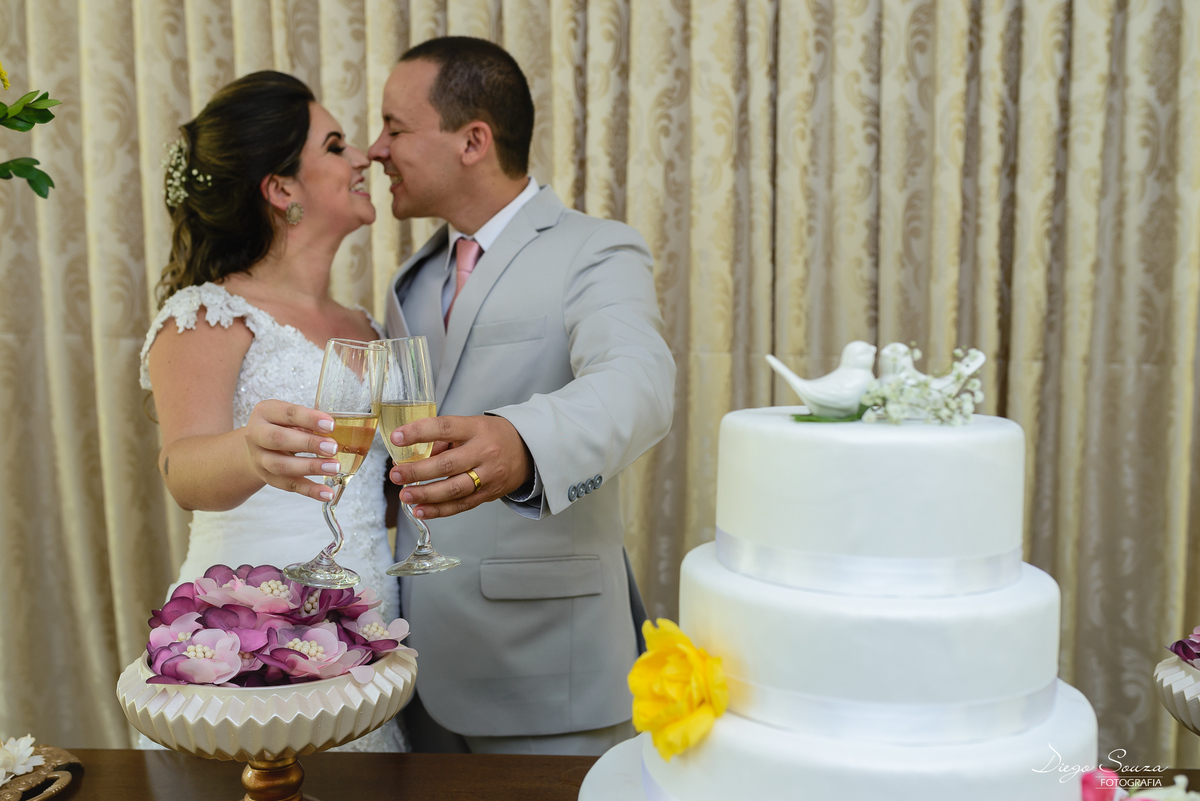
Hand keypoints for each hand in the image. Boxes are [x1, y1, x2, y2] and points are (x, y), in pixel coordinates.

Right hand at [242, 399, 342, 500]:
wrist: (259, 446)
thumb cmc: (282, 426)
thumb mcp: (291, 417)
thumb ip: (310, 421)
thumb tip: (341, 430)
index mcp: (264, 412)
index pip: (287, 413)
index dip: (309, 419)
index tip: (331, 425)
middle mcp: (256, 435)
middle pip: (278, 439)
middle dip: (308, 443)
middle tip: (333, 448)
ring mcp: (260, 459)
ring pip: (282, 466)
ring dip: (310, 467)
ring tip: (334, 467)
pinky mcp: (268, 478)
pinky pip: (289, 485)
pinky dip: (310, 490)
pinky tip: (327, 493)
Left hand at [388, 415, 532, 518]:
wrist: (527, 451)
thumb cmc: (492, 436)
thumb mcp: (470, 427)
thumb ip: (442, 440)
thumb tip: (411, 456)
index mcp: (476, 429)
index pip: (445, 428)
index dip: (419, 433)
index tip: (397, 438)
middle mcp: (483, 452)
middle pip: (448, 464)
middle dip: (418, 471)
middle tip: (395, 475)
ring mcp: (488, 476)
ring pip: (454, 489)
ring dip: (426, 494)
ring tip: (405, 495)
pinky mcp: (489, 495)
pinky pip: (461, 505)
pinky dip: (439, 510)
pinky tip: (420, 510)